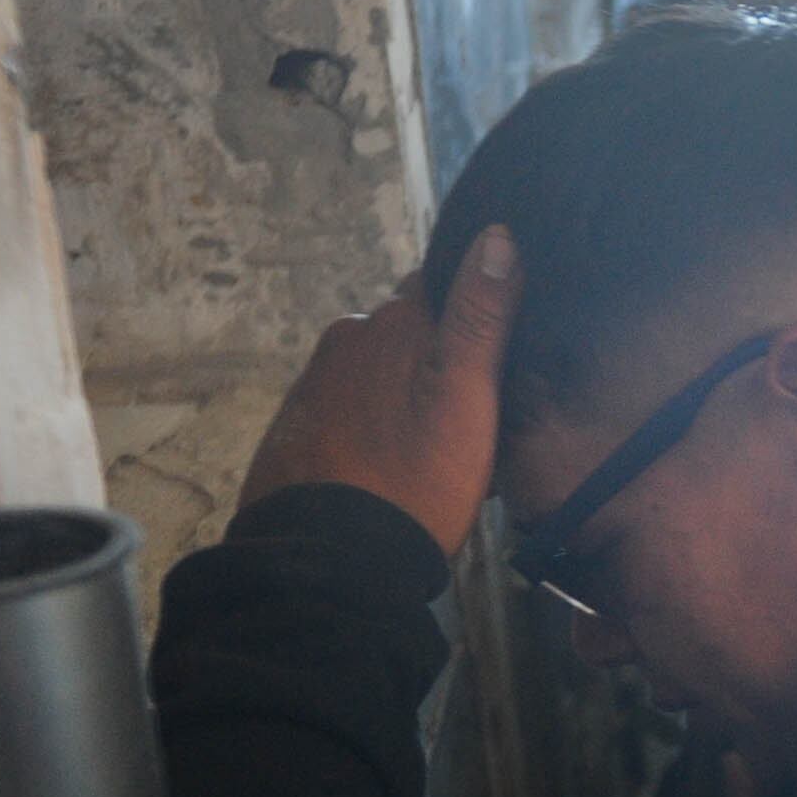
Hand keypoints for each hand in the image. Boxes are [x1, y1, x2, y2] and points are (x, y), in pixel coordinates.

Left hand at [235, 228, 518, 553]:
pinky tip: (393, 461)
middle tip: (476, 409)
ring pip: (377, 371)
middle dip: (437, 355)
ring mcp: (315, 383)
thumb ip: (481, 317)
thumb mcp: (467, 400)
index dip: (474, 309)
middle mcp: (346, 339)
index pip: (440, 285)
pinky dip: (373, 422)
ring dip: (404, 391)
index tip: (500, 346)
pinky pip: (349, 407)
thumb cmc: (415, 480)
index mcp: (390, 324)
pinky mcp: (296, 426)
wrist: (330, 562)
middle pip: (406, 331)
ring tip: (437, 443)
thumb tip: (498, 233)